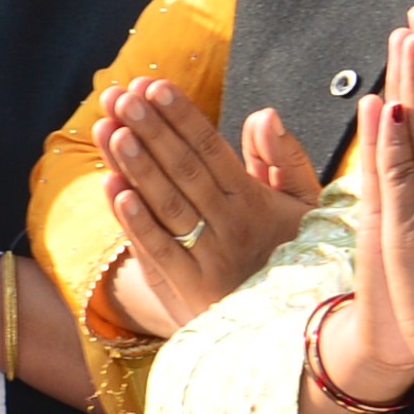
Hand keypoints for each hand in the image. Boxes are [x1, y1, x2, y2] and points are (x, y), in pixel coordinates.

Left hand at [98, 79, 315, 331]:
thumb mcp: (305, 206)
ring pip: (167, 204)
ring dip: (136, 165)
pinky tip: (113, 188)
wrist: (297, 328)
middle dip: (151, 130)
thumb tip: (264, 114)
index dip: (183, 117)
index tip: (156, 86)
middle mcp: (232, 226)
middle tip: (121, 96)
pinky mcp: (190, 289)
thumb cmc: (294, 255)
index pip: (213, 150)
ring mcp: (209, 258)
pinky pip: (159, 250)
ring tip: (109, 128)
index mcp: (256, 200)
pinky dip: (134, 220)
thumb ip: (285, 159)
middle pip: (185, 170)